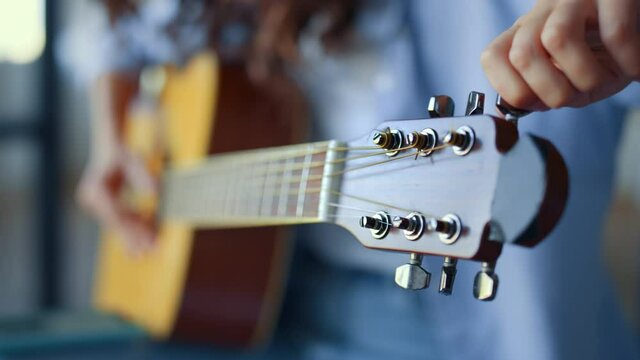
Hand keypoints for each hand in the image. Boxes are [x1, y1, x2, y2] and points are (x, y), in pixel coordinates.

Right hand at [77, 146, 157, 254]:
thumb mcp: (136, 163)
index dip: (135, 227)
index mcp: (96, 188)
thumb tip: (155, 193)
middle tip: (152, 251)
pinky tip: (142, 242)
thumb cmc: (124, 155)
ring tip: (148, 252)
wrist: (109, 151)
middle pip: (117, 222)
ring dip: (133, 237)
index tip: (150, 238)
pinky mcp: (99, 209)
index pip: (118, 214)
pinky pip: (117, 221)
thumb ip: (143, 178)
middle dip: (135, 238)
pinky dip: (131, 228)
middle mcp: (90, 198)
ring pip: (117, 224)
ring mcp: (92, 205)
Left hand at [481, 0, 638, 109]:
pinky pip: (614, 31)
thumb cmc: (603, 54)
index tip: (539, 102)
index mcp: (526, 33)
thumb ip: (542, 92)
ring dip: (586, 76)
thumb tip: (521, 105)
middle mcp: (544, 12)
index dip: (512, 90)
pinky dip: (628, 61)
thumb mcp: (569, 78)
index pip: (493, 58)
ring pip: (556, 38)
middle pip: (522, 54)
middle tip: (580, 95)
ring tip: (607, 80)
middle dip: (552, 92)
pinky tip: (634, 70)